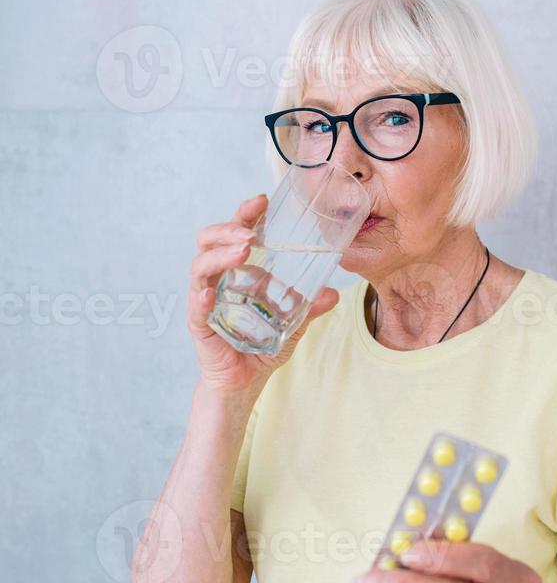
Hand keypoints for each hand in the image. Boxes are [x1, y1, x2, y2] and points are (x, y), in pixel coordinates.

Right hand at [188, 194, 339, 392]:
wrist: (244, 383)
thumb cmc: (261, 347)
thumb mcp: (293, 324)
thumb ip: (309, 308)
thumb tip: (334, 294)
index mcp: (238, 271)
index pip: (235, 233)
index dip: (245, 214)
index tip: (262, 199)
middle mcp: (217, 279)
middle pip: (210, 241)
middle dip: (228, 228)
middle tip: (250, 230)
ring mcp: (205, 300)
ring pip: (200, 267)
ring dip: (220, 255)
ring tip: (242, 250)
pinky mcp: (199, 324)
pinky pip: (196, 307)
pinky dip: (202, 296)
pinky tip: (211, 291)